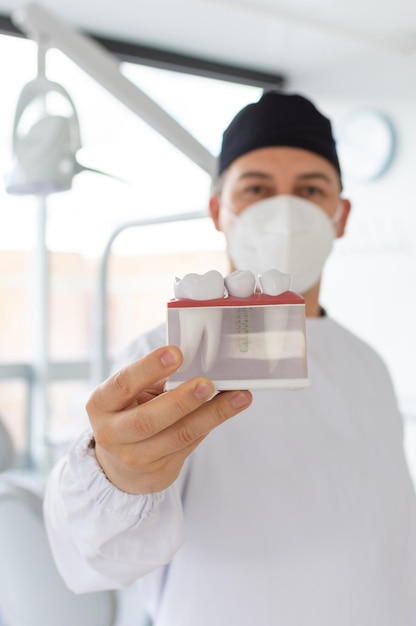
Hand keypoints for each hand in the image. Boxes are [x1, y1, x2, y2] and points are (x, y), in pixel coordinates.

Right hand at [86, 346, 251, 493]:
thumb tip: (196, 359)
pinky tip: (232, 407)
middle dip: (182, 400)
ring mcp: (135, 458)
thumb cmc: (130, 413)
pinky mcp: (159, 472)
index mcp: (102, 404)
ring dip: (212, 415)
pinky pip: (191, 445)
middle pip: (148, 420)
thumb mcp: (132, 394)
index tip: (177, 352)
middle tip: (208, 383)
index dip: (148, 368)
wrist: (119, 465)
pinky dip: (213, 423)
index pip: (123, 384)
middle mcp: (112, 434)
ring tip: (237, 396)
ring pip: (178, 436)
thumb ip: (156, 378)